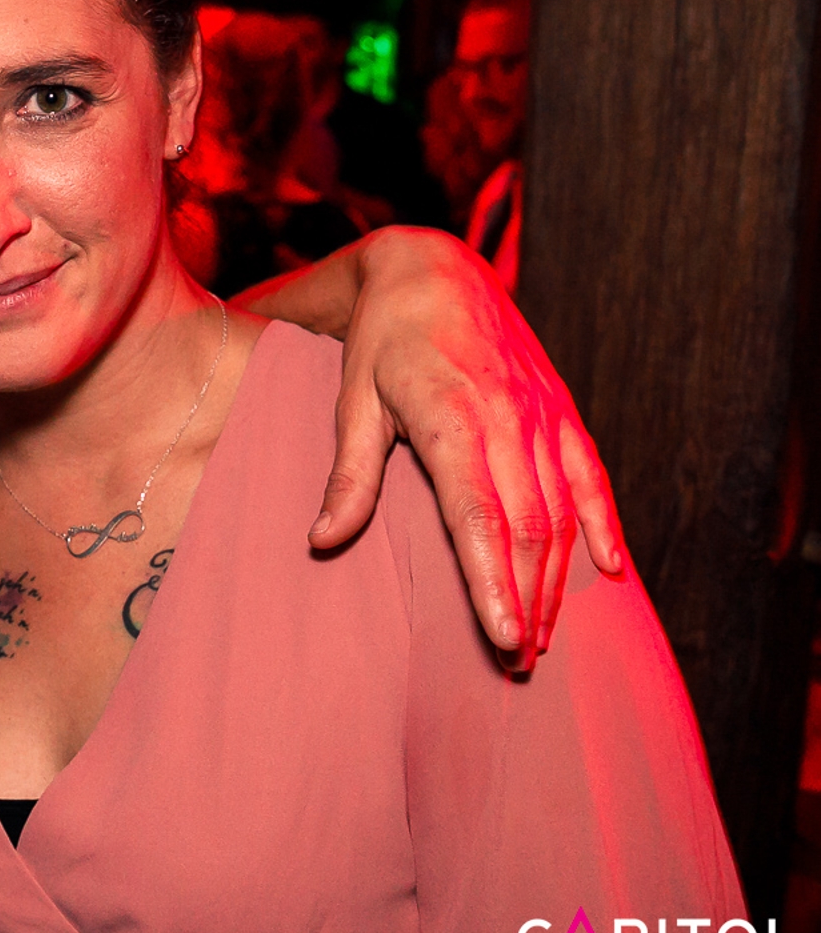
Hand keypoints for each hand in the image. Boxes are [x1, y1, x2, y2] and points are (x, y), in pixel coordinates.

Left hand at [309, 228, 624, 668]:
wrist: (434, 268)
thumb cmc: (381, 341)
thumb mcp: (351, 400)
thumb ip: (348, 475)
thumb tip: (322, 542)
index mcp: (450, 417)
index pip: (478, 515)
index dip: (493, 580)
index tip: (501, 638)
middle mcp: (507, 417)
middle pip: (529, 526)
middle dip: (527, 600)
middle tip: (515, 663)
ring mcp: (543, 414)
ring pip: (562, 511)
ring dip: (558, 579)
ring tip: (542, 639)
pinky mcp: (562, 410)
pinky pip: (590, 475)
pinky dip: (602, 524)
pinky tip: (611, 572)